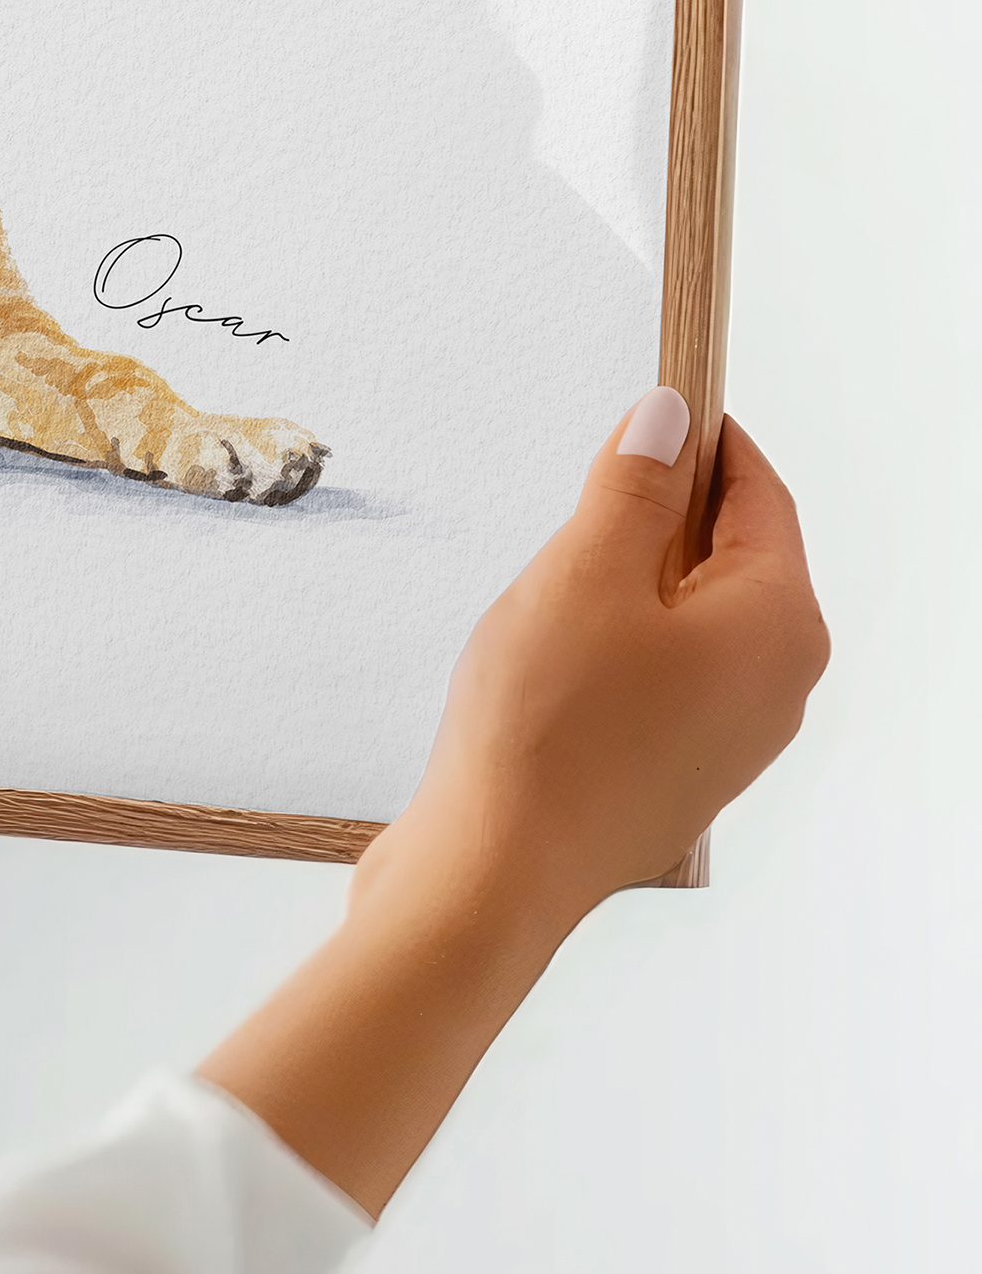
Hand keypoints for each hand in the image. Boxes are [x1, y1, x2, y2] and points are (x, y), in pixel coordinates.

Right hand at [199, 396, 825, 1215]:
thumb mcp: (583, 572)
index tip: (642, 400)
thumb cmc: (545, 730)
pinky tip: (542, 650)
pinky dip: (609, 638)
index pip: (759, 492)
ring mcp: (730, 734)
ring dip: (619, 578)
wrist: (496, 873)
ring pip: (685, 612)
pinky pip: (658, 669)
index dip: (699, 437)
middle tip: (567, 502)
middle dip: (650, 512)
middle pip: (727, 552)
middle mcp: (776, 683)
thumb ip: (634, 485)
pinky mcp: (675, 767)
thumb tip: (670, 417)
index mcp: (777, 624)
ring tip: (543, 588)